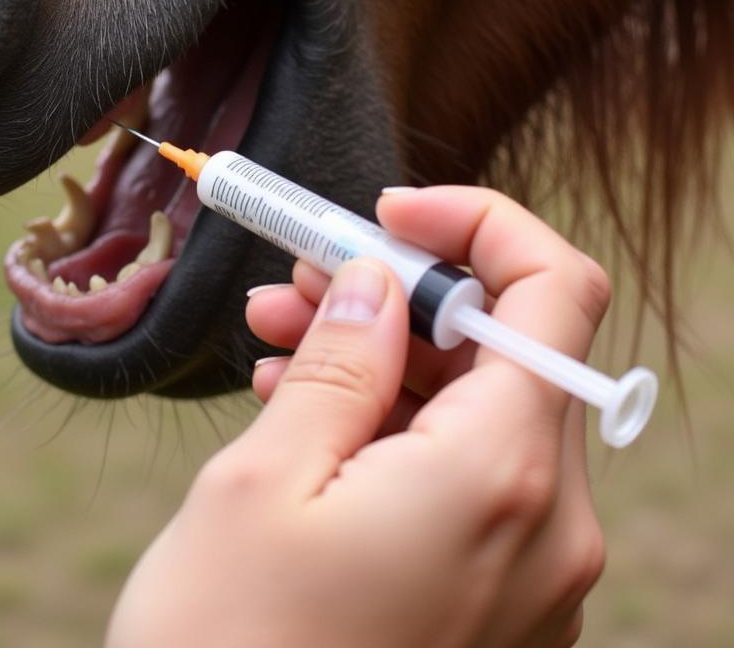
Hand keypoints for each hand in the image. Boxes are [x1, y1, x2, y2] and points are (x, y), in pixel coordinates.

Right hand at [107, 187, 609, 647]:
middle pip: (505, 348)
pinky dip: (395, 429)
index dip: (477, 226)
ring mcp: (531, 576)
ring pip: (477, 412)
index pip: (555, 290)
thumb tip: (381, 278)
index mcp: (502, 479)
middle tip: (299, 280)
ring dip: (385, 360)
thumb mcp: (267, 480)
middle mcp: (548, 529)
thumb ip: (340, 360)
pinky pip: (465, 479)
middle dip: (402, 295)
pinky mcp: (496, 606)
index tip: (386, 216)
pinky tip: (310, 416)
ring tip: (277, 341)